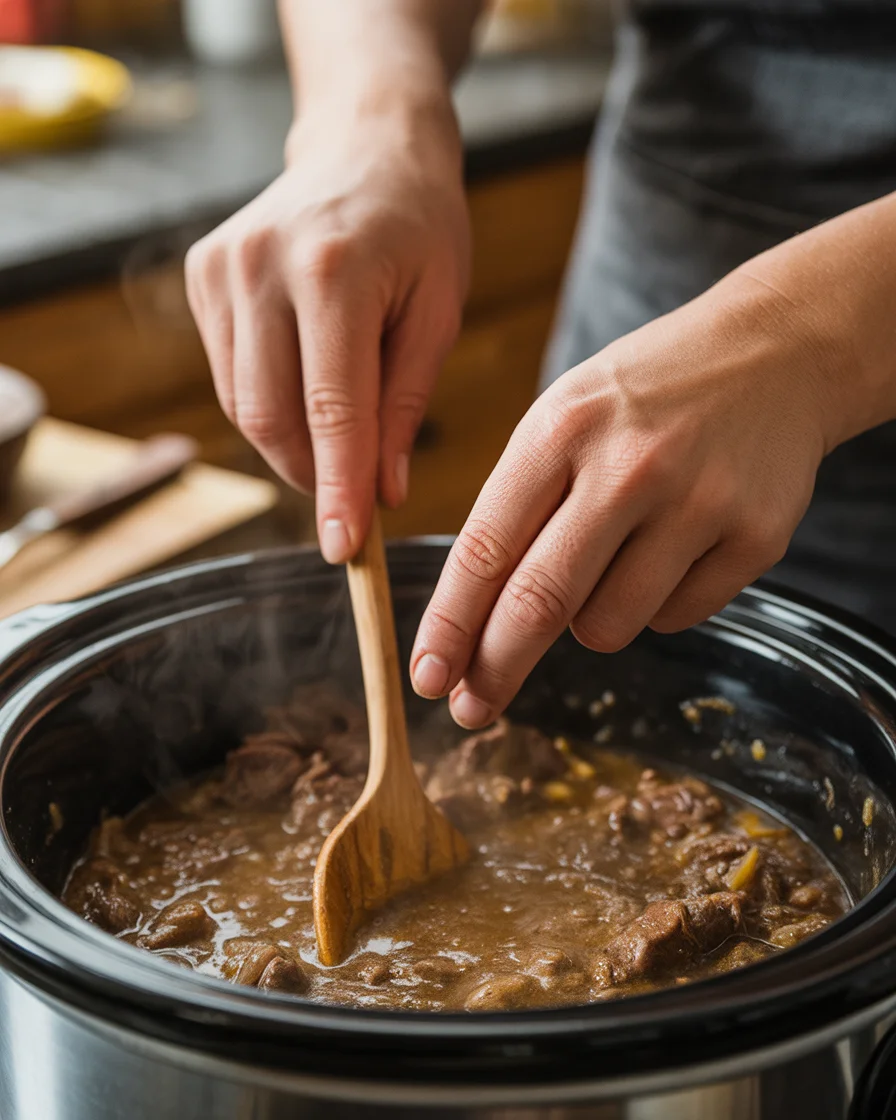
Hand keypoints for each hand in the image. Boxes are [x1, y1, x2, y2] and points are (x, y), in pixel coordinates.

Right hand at [186, 100, 469, 561]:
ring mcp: (222, 269)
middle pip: (272, 416)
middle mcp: (262, 266)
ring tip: (340, 439)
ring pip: (244, 405)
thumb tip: (381, 494)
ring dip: (292, 445)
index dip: (338, 489)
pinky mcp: (202, 276)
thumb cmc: (420, 229)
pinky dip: (269, 407)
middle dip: (313, 475)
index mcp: (333, 271)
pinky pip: (230, 377)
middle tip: (353, 502)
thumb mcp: (438, 313)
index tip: (345, 550)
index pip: (332, 409)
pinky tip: (307, 391)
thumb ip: (405, 406)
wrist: (366, 146)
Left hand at [411, 272, 844, 727]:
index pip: (485, 549)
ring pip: (607, 628)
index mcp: (562, 428)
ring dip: (588, 623)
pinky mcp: (756, 537)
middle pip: (539, 605)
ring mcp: (698, 503)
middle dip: (493, 670)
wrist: (777, 352)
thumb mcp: (566, 416)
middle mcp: (629, 466)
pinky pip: (674, 619)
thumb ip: (518, 505)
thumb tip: (471, 620)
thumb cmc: (647, 396)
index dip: (449, 625)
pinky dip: (655, 606)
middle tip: (469, 709)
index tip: (425, 675)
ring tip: (611, 562)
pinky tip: (672, 551)